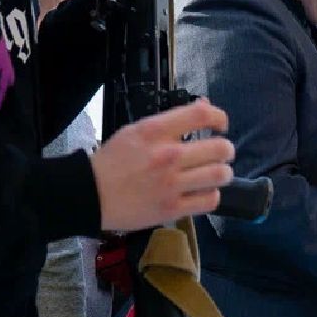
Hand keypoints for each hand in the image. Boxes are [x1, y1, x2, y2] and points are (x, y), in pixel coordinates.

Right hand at [90, 98, 230, 230]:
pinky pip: (209, 201)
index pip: (201, 115)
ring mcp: (171, 184)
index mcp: (155, 131)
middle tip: (221, 153)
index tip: (220, 125)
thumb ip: (171, 121)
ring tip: (216, 173)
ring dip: (223, 173)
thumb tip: (204, 107)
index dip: (219, 117)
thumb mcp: (137, 130)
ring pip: (219, 175)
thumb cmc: (113, 161)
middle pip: (219, 147)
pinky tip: (204, 192)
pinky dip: (212, 195)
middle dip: (226, 150)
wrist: (90, 194)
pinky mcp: (171, 209)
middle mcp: (168, 156)